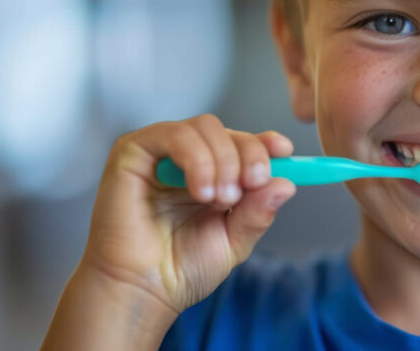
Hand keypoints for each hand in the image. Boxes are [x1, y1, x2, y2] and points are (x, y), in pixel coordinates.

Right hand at [79, 114, 296, 313]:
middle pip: (229, 131)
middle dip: (249, 155)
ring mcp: (160, 152)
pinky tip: (200, 192)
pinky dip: (197, 159)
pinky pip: (173, 135)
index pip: (243, 142)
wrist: (142, 291)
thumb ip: (259, 212)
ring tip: (220, 199)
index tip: (284, 152)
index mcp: (213, 174)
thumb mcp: (235, 240)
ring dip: (223, 161)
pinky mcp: (133, 152)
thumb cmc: (180, 269)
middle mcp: (187, 159)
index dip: (265, 142)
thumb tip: (287, 184)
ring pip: (205, 127)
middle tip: (252, 186)